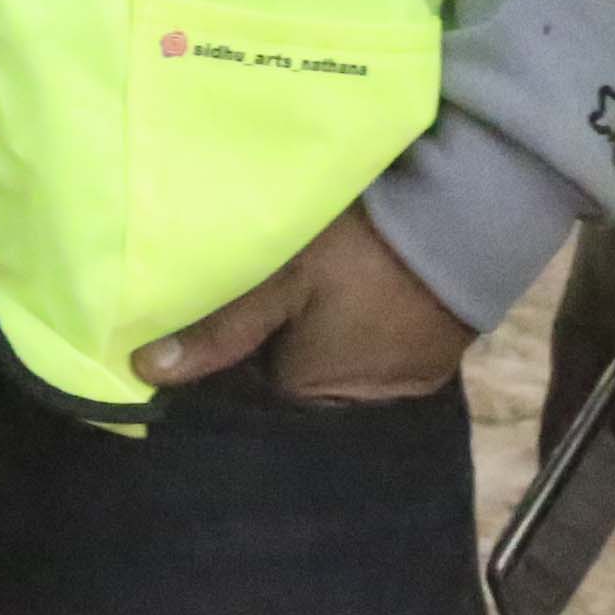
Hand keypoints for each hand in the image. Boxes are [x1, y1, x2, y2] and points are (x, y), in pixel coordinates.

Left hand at [135, 203, 477, 404]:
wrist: (469, 210)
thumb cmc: (363, 247)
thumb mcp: (281, 275)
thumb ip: (220, 327)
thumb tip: (144, 372)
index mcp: (314, 394)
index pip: (254, 382)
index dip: (239, 340)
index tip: (228, 299)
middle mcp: (362, 404)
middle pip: (299, 375)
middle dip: (284, 337)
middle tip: (274, 281)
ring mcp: (407, 382)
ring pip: (342, 360)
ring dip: (329, 328)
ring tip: (320, 279)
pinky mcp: (438, 356)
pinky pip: (384, 348)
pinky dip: (370, 322)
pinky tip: (362, 285)